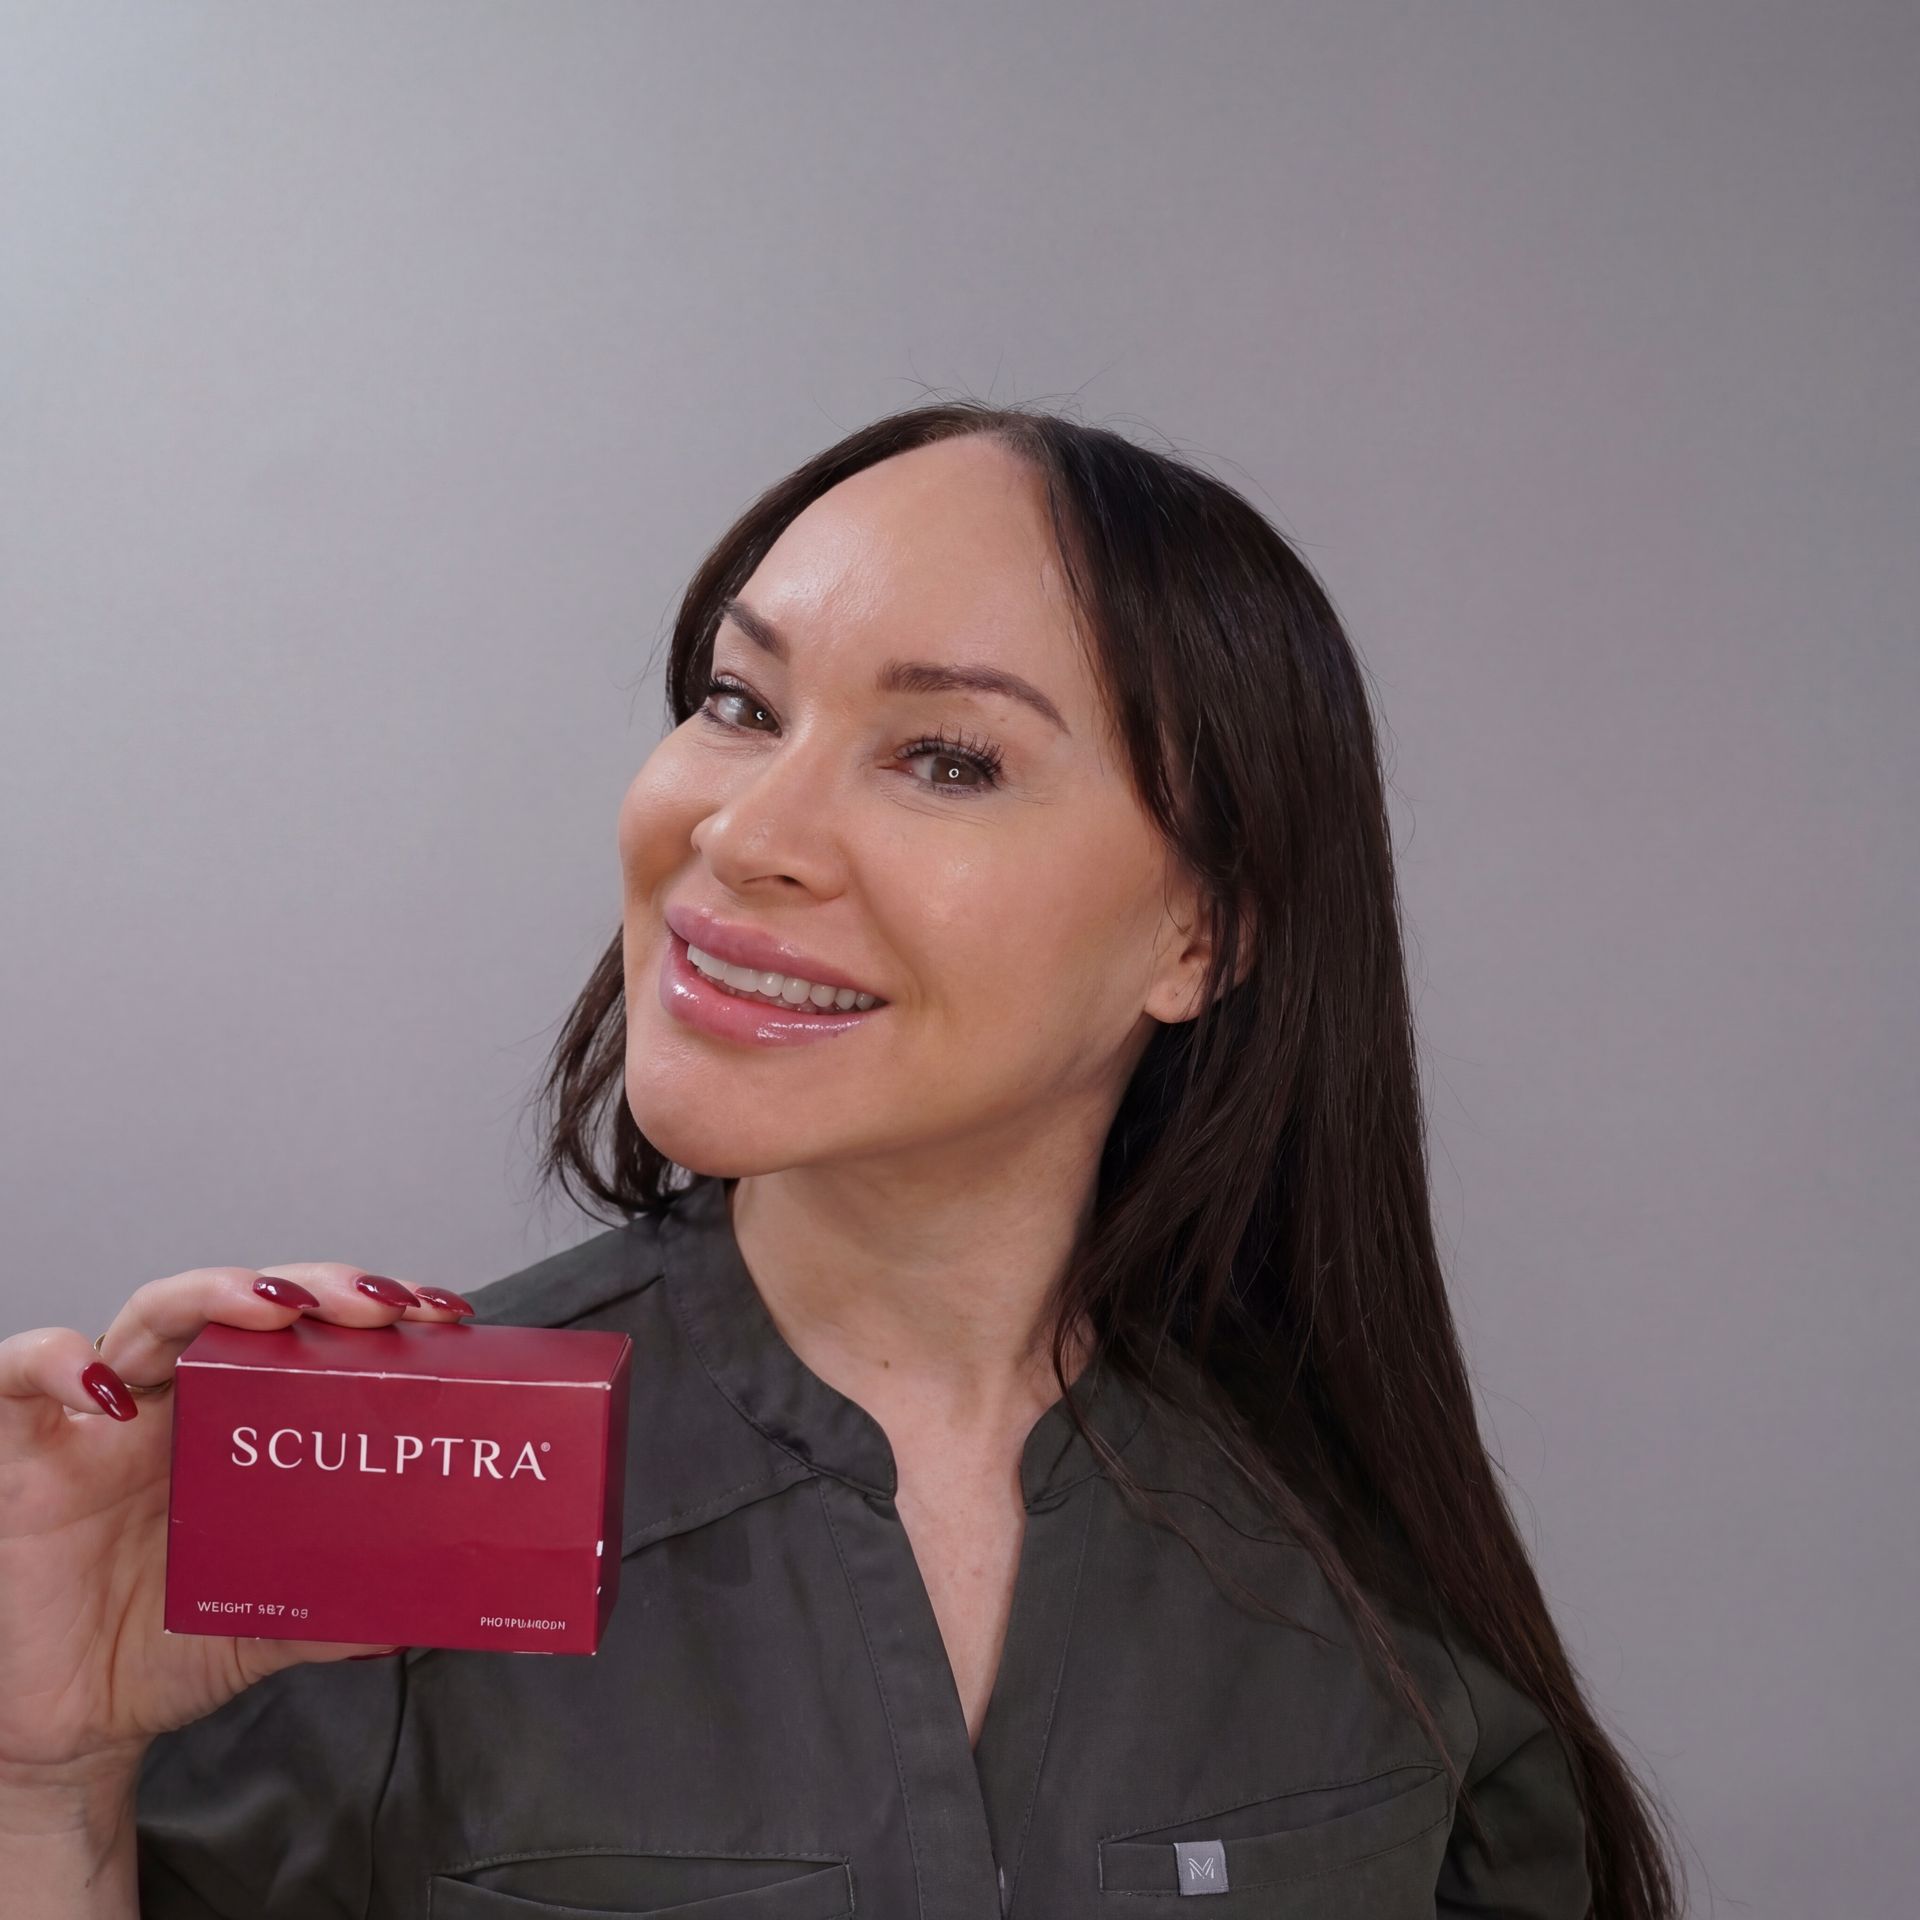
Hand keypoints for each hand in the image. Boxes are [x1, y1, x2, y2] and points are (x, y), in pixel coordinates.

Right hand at [0, 1263, 473, 1788]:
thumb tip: (415, 1613)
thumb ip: (336, 1609)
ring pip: (151, 1312)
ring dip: (216, 1292)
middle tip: (383, 1303)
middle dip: (317, 1286)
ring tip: (277, 1309)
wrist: (76, 1724)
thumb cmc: (168, 1650)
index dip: (368, 1311)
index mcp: (242, 1424)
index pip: (306, 1333)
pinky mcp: (22, 1454)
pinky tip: (108, 1391)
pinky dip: (55, 1364)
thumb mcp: (269, 1625)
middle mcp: (178, 1403)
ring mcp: (102, 1420)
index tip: (439, 1316)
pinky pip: (16, 1379)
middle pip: (243, 1305)